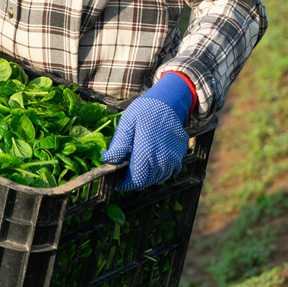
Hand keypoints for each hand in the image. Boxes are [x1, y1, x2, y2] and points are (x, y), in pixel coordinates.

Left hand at [102, 73, 193, 190]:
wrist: (169, 101)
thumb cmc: (145, 110)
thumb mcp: (127, 123)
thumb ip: (119, 144)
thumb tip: (108, 160)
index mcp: (146, 153)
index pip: (135, 181)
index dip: (125, 185)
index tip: (118, 183)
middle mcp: (161, 159)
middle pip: (146, 182)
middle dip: (135, 181)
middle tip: (126, 173)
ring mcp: (173, 158)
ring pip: (158, 178)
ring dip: (147, 176)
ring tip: (138, 166)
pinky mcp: (180, 155)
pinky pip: (169, 171)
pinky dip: (159, 170)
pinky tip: (152, 160)